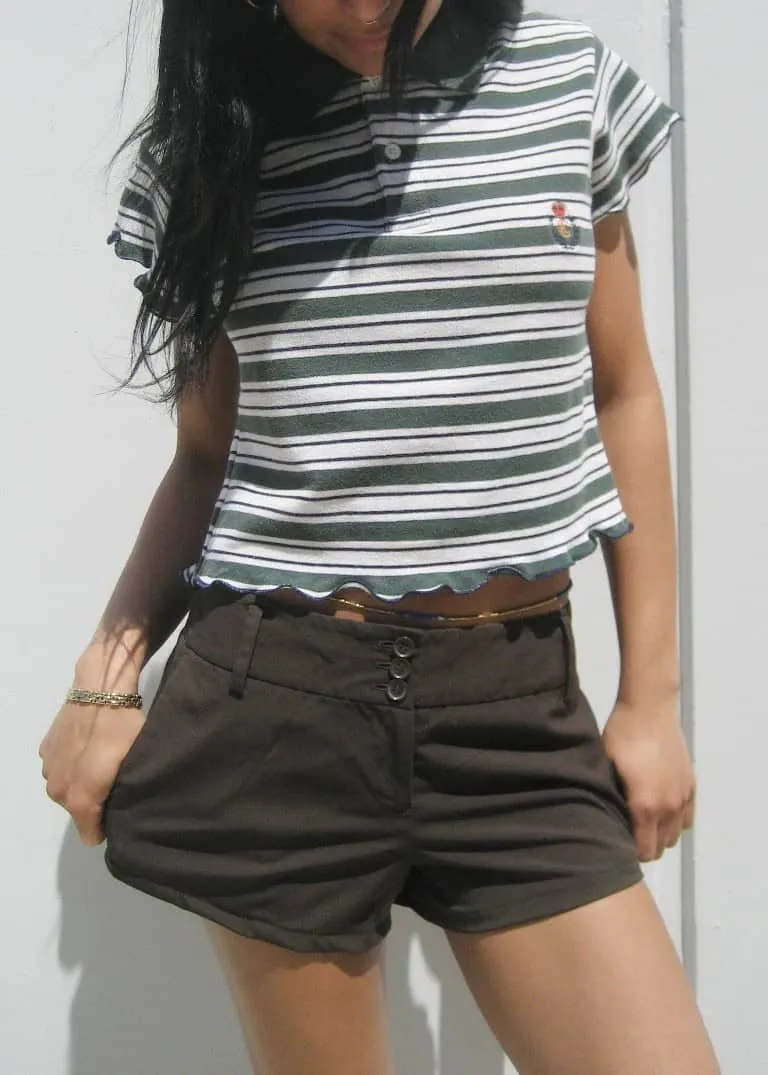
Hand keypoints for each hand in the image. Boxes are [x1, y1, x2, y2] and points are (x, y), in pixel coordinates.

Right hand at [38, 699, 145, 845]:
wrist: (99, 688)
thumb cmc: (122, 728)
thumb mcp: (132, 762)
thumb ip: (125, 794)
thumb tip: (124, 810)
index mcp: (80, 798)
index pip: (91, 834)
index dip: (108, 826)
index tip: (121, 812)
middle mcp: (58, 790)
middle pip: (79, 810)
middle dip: (95, 803)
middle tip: (116, 780)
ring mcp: (48, 769)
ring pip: (68, 789)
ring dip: (82, 782)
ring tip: (103, 761)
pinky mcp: (45, 750)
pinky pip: (61, 769)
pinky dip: (72, 765)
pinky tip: (88, 747)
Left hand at [601, 695, 695, 861]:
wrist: (649, 709)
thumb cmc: (621, 736)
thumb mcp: (605, 768)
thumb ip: (609, 799)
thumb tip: (603, 821)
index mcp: (645, 807)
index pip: (643, 851)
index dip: (629, 852)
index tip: (616, 843)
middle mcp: (669, 807)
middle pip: (660, 847)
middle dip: (644, 845)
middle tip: (626, 831)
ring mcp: (683, 797)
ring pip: (675, 835)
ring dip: (660, 834)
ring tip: (643, 821)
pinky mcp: (691, 785)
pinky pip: (687, 819)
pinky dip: (675, 821)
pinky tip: (661, 811)